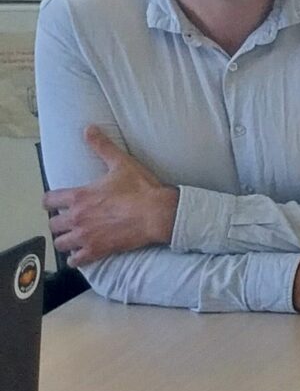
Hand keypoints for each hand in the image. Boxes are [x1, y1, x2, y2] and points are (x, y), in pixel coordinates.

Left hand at [42, 126, 179, 266]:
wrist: (159, 213)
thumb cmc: (141, 189)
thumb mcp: (121, 163)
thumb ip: (102, 146)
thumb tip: (89, 129)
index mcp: (79, 196)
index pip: (49, 201)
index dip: (51, 203)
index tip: (58, 204)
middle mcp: (77, 217)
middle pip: (52, 225)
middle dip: (59, 223)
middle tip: (70, 221)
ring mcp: (86, 236)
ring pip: (60, 244)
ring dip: (65, 241)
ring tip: (75, 238)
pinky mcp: (98, 250)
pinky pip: (76, 260)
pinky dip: (77, 258)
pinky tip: (83, 254)